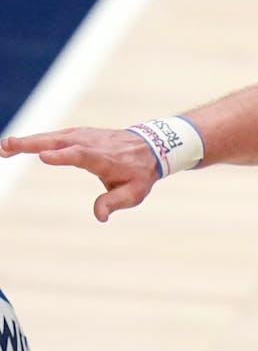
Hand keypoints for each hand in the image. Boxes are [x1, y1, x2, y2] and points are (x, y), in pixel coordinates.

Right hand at [1, 127, 160, 220]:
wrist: (151, 147)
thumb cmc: (139, 174)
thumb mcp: (135, 192)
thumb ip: (115, 202)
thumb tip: (99, 216)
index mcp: (106, 159)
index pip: (83, 155)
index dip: (65, 155)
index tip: (44, 156)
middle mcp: (93, 144)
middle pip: (62, 142)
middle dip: (34, 143)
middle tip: (8, 146)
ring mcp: (85, 136)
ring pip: (54, 137)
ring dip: (29, 140)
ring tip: (4, 147)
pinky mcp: (79, 134)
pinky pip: (55, 136)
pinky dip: (36, 138)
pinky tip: (16, 145)